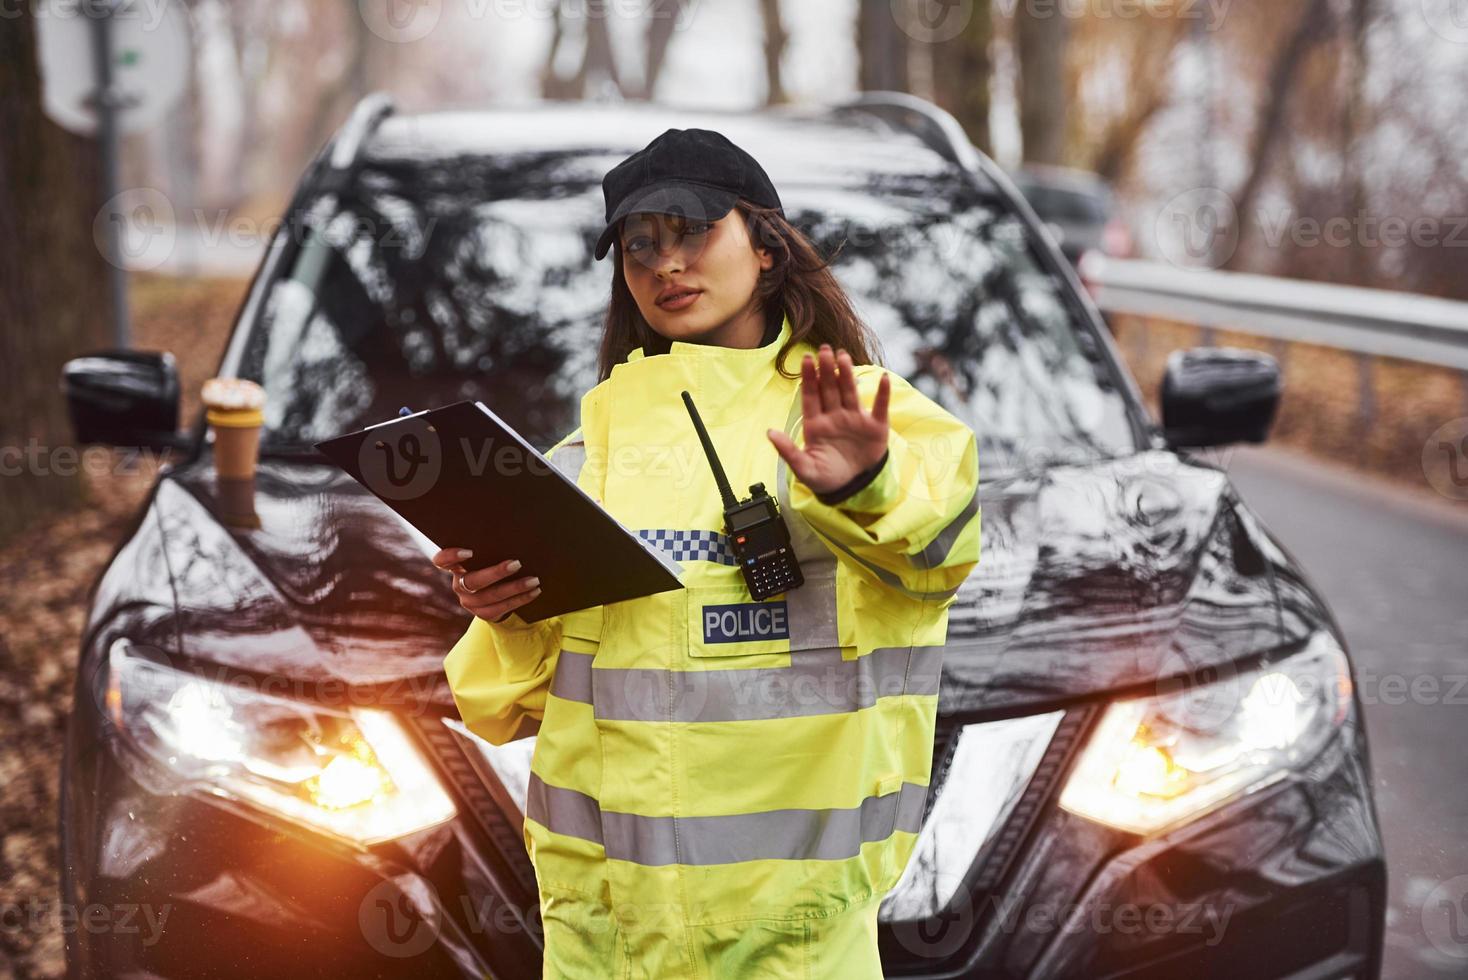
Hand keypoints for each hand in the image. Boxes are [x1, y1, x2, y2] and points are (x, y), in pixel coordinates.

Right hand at [431, 548, 541, 623]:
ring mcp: (469, 602)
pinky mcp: (482, 613)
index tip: (469, 551)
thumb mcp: (488, 557)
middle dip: (496, 573)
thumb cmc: (493, 564)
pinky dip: (521, 599)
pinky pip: (502, 608)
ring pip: (491, 596)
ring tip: (534, 580)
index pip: (442, 561)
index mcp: (456, 567)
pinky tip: (534, 591)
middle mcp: (459, 585)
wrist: (497, 595)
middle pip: (473, 581)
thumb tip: (514, 534)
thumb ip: (491, 549)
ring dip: (515, 587)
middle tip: (517, 564)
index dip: (451, 556)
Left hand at [767, 345, 889, 494]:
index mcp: (816, 424)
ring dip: (847, 374)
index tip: (806, 360)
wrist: (852, 487)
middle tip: (824, 349)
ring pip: (850, 392)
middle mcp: (835, 416)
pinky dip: (883, 393)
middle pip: (830, 388)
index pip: (811, 396)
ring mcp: (855, 419)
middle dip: (827, 369)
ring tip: (843, 356)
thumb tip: (769, 432)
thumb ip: (787, 450)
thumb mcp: (804, 468)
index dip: (809, 378)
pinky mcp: (875, 427)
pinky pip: (880, 407)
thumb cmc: (825, 477)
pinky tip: (883, 378)